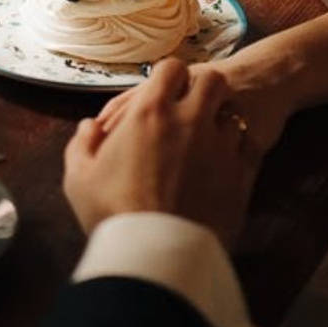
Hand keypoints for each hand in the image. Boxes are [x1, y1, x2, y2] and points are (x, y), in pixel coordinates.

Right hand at [63, 59, 261, 251]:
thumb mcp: (79, 177)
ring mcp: (221, 146)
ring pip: (232, 113)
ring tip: (207, 140)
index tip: (162, 90)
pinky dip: (237, 151)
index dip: (167, 76)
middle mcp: (190, 120)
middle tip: (191, 108)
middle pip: (213, 79)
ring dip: (220, 121)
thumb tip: (90, 127)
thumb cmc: (113, 215)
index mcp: (150, 112)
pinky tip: (222, 165)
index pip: (171, 67)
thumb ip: (82, 144)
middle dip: (204, 88)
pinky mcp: (242, 175)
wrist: (157, 259)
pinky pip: (248, 146)